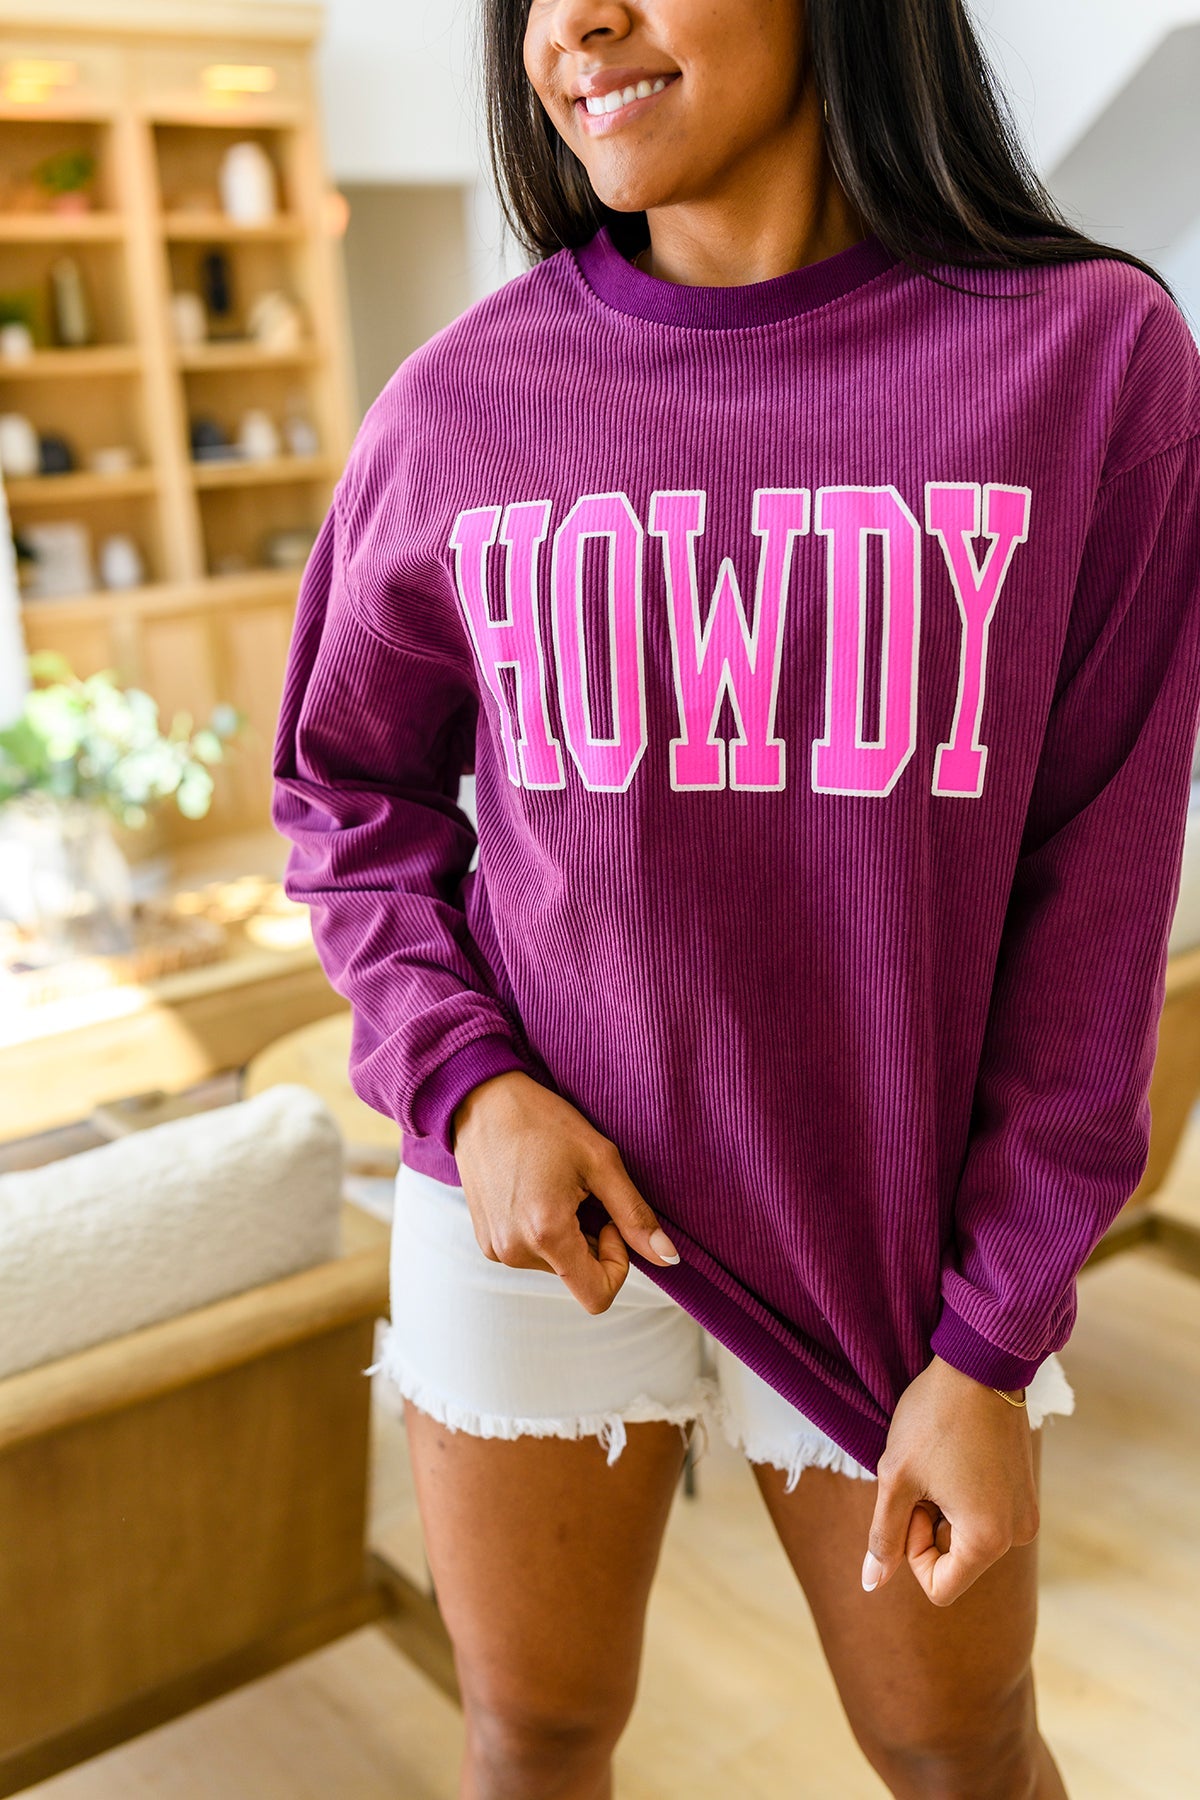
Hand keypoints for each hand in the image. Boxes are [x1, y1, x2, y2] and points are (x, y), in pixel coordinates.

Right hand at [450, 1071, 679, 1313]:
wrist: (482, 1101)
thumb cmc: (544, 1122)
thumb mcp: (600, 1161)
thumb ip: (635, 1216)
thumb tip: (668, 1258)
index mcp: (546, 1234)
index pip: (597, 1296)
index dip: (618, 1263)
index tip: (610, 1219)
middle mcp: (515, 1252)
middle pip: (577, 1277)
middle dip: (592, 1241)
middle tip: (583, 1191)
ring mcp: (496, 1250)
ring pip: (556, 1266)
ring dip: (568, 1235)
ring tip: (556, 1187)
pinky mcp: (486, 1242)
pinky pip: (531, 1254)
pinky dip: (545, 1232)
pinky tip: (537, 1192)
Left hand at [861, 1354, 1039, 1606]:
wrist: (979, 1363)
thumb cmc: (934, 1418)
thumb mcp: (897, 1478)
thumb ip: (884, 1535)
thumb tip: (871, 1584)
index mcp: (988, 1539)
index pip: (939, 1587)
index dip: (912, 1551)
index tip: (908, 1502)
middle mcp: (1017, 1533)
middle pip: (956, 1561)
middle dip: (927, 1526)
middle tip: (920, 1475)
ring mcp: (1026, 1510)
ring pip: (968, 1536)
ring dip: (943, 1509)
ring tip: (937, 1462)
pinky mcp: (1025, 1489)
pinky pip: (986, 1514)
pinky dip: (963, 1496)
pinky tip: (955, 1456)